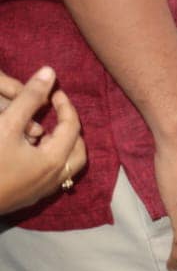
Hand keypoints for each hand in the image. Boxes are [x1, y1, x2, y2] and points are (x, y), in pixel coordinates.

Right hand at [0, 67, 86, 214]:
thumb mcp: (6, 124)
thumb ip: (29, 99)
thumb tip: (49, 72)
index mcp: (54, 160)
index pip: (72, 126)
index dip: (64, 105)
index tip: (53, 92)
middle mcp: (53, 179)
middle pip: (77, 150)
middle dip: (70, 128)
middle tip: (55, 113)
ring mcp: (40, 192)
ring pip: (64, 166)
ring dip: (60, 145)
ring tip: (43, 130)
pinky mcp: (26, 198)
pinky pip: (49, 176)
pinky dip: (48, 159)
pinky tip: (29, 150)